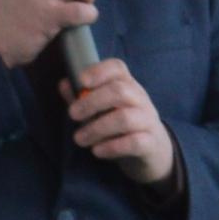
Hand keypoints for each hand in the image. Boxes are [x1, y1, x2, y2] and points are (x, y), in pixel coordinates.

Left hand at [64, 58, 176, 187]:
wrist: (154, 151)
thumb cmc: (123, 126)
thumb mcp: (104, 110)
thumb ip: (84, 98)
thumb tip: (64, 84)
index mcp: (128, 86)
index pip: (118, 68)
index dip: (99, 71)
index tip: (81, 81)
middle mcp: (140, 100)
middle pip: (120, 91)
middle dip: (92, 102)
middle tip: (72, 115)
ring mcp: (148, 121)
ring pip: (125, 118)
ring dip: (97, 128)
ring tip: (80, 139)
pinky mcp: (151, 143)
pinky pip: (134, 142)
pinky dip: (112, 147)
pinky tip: (97, 151)